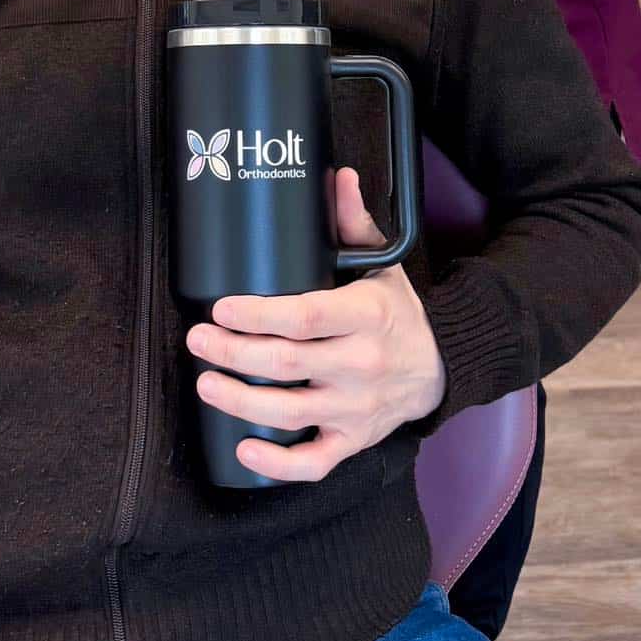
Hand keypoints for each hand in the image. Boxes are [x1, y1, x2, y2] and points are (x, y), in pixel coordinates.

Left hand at [185, 167, 445, 481]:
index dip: (257, 314)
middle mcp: (361, 365)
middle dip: (232, 353)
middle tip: (198, 339)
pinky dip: (277, 465)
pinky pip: (314, 463)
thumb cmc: (398, 312)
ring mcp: (357, 409)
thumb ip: (353, 222)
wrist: (442, 366)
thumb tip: (338, 176)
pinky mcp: (354, 441)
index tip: (221, 307)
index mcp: (367, 315)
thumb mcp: (382, 265)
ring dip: (239, 402)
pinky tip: (243, 449)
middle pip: (286, 363)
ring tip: (205, 383)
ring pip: (290, 413)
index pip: (305, 316)